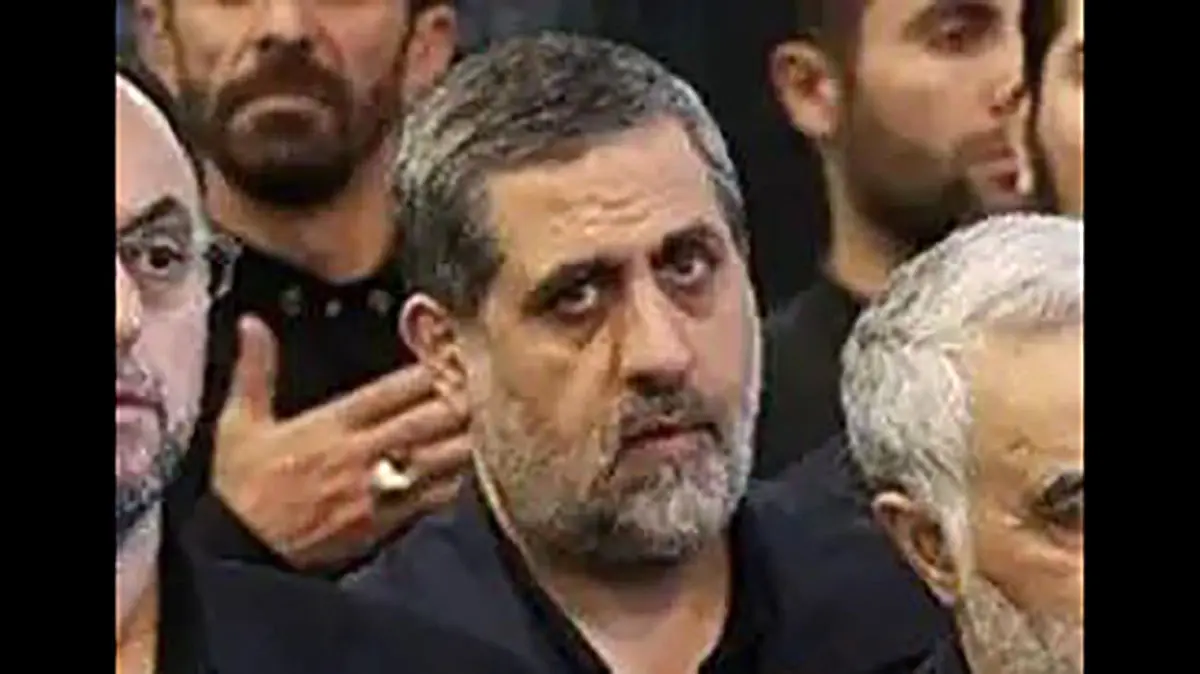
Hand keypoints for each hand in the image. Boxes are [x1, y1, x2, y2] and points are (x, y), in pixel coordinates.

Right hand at [212, 315, 471, 568]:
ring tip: (483, 421)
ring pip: (441, 456)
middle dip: (460, 399)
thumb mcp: (240, 424)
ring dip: (465, 436)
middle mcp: (362, 453)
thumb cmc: (242, 489)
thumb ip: (255, 370)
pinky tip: (466, 466)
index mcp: (332, 424)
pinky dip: (456, 478)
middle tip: (481, 386)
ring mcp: (378, 489)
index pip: (395, 389)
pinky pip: (435, 496)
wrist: (242, 555)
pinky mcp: (386, 522)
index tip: (450, 358)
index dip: (431, 371)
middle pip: (430, 418)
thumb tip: (252, 324)